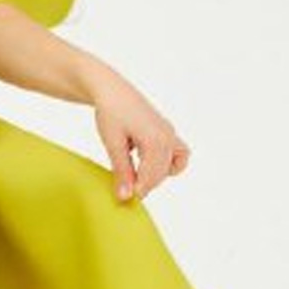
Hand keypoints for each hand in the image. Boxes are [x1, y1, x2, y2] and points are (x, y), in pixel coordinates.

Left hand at [86, 66, 190, 201]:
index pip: (152, 176)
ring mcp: (170, 132)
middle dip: (146, 183)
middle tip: (126, 188)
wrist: (111, 89)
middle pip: (163, 172)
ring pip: (174, 164)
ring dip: (157, 174)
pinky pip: (178, 153)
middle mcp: (167, 136)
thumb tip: (125, 197)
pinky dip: (167, 162)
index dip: (139, 190)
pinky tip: (145, 160)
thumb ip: (121, 171)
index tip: (126, 198)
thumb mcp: (113, 143)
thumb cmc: (110, 112)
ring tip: (136, 174)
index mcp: (155, 139)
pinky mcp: (167, 130)